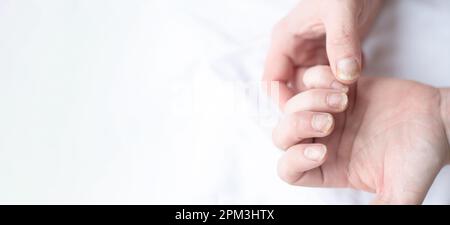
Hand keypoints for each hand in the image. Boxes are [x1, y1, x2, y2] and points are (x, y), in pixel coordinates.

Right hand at [262, 0, 382, 107]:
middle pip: (293, 89)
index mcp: (284, 42)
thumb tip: (345, 76)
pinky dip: (344, 84)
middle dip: (311, 100)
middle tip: (334, 105)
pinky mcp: (332, 58)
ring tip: (348, 92)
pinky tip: (359, 77)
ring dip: (330, 93)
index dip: (283, 101)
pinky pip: (333, 81)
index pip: (271, 81)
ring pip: (314, 88)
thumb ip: (342, 41)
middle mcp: (295, 52)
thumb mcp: (341, 10)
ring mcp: (314, 56)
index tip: (304, 115)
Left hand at [272, 66, 449, 203]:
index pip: (288, 170)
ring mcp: (329, 114)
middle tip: (329, 122)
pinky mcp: (339, 88)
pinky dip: (319, 78)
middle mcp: (324, 142)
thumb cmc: (422, 157)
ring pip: (293, 106)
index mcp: (330, 168)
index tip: (322, 152)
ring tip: (343, 99)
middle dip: (298, 125)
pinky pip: (310, 79)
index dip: (294, 161)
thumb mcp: (399, 193)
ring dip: (311, 100)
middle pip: (282, 136)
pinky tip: (345, 83)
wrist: (441, 120)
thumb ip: (380, 209)